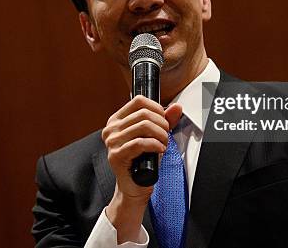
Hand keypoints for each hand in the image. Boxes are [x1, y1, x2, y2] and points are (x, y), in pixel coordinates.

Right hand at [102, 95, 181, 242]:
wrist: (134, 186)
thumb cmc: (143, 161)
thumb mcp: (155, 136)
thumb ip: (165, 120)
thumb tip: (176, 107)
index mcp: (117, 120)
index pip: (138, 101)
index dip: (156, 108)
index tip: (164, 120)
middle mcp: (111, 128)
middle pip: (143, 114)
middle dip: (161, 124)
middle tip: (166, 136)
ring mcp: (111, 142)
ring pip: (143, 126)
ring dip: (160, 136)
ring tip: (162, 145)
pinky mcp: (116, 155)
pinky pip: (140, 143)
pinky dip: (154, 145)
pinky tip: (159, 150)